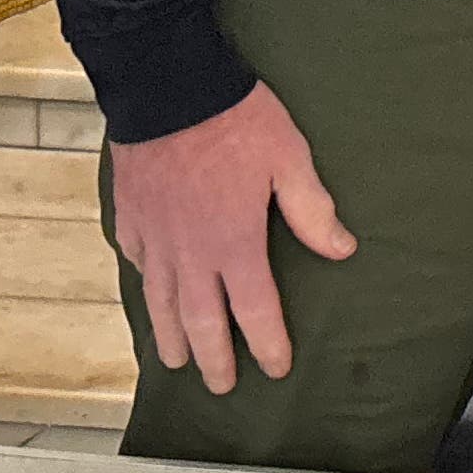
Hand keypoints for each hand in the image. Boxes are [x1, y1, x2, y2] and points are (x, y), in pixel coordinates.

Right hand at [107, 81, 357, 395]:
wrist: (166, 85)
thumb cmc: (234, 119)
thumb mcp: (288, 158)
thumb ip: (312, 209)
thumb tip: (341, 250)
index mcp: (235, 244)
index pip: (254, 311)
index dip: (266, 344)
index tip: (275, 367)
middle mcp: (192, 252)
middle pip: (201, 320)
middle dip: (213, 358)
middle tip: (220, 386)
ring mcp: (156, 236)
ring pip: (161, 301)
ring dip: (170, 335)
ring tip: (176, 361)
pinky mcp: (131, 215)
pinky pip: (137, 260)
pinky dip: (144, 281)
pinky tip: (149, 289)